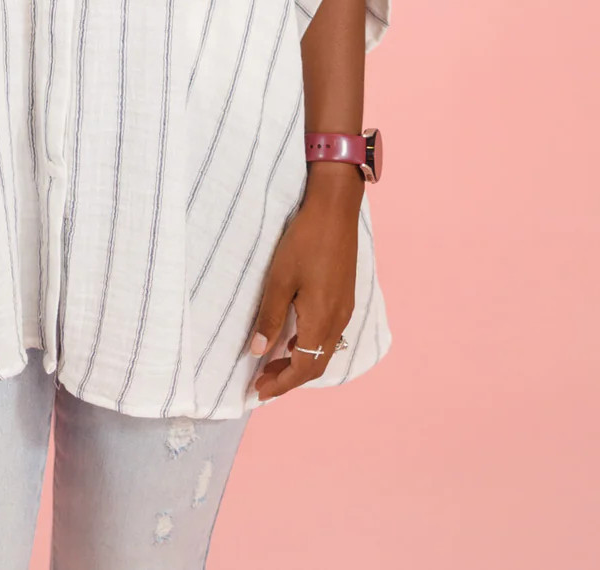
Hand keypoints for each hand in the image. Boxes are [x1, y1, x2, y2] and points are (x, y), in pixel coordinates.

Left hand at [246, 171, 360, 400]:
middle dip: (289, 377)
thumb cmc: (304, 241)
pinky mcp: (345, 297)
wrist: (335, 211)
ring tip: (272, 362)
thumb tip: (256, 352)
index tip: (259, 392)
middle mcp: (338, 321)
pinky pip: (329, 334)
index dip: (281, 383)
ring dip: (299, 361)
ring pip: (323, 350)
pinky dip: (309, 345)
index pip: (303, 368)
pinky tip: (293, 336)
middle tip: (261, 381)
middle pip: (316, 364)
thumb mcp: (279, 279)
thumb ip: (270, 317)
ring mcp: (345, 309)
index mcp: (322, 320)